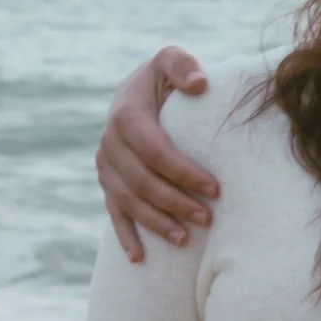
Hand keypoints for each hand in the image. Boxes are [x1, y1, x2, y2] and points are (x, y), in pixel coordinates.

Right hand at [99, 48, 217, 261]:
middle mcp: (110, 142)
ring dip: (155, 223)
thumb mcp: (171, 61)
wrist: (139, 94)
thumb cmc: (165, 79)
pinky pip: (113, 214)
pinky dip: (126, 237)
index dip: (183, 172)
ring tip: (185, 239)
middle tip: (208, 218)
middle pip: (141, 181)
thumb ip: (183, 65)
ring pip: (127, 202)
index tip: (215, 189)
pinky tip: (140, 259)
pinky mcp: (107, 183)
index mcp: (126, 115)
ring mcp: (106, 166)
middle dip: (175, 202)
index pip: (155, 151)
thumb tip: (200, 85)